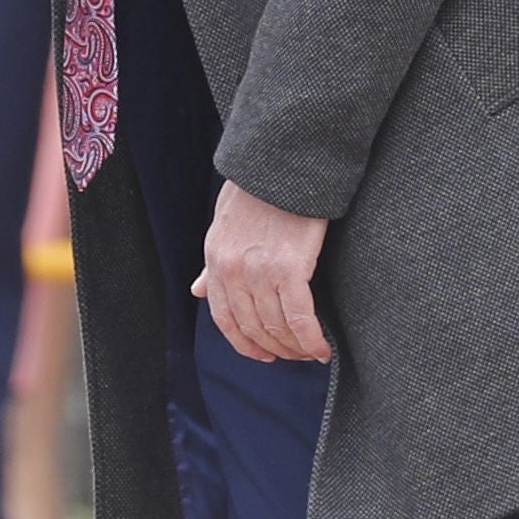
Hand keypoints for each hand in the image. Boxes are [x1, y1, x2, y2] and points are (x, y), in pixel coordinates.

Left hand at [199, 179, 333, 363]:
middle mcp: (232, 271)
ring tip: (311, 353)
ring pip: (276, 328)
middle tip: (294, 356)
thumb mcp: (223, 224)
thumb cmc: (257, 189)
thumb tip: (197, 290)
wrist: (281, 162)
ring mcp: (259, 272)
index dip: (245, 343)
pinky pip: (299, 318)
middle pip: (252, 328)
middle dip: (275, 349)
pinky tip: (321, 349)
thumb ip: (212, 263)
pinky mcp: (289, 268)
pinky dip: (311, 339)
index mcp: (216, 260)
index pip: (224, 318)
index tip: (263, 354)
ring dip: (295, 348)